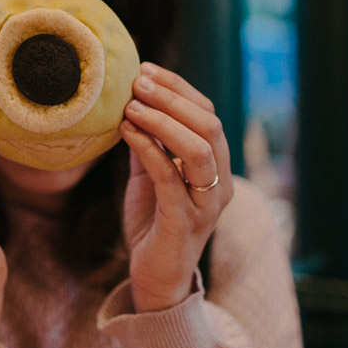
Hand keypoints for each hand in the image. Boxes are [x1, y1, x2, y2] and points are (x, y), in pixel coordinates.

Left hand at [118, 63, 234, 311]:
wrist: (154, 279)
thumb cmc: (153, 223)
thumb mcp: (150, 176)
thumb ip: (149, 144)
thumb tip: (132, 103)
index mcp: (216, 167)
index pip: (207, 113)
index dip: (178, 88)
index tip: (145, 69)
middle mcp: (221, 183)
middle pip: (209, 125)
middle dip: (172, 97)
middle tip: (137, 80)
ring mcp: (207, 204)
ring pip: (199, 148)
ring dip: (164, 120)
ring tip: (132, 104)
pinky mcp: (185, 222)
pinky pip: (170, 177)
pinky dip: (148, 149)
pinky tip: (126, 132)